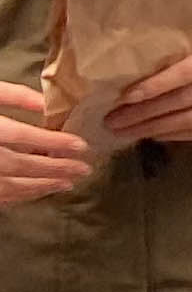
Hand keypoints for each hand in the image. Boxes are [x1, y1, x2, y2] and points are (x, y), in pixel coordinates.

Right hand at [0, 81, 92, 205]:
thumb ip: (12, 95)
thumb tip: (45, 104)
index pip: (22, 136)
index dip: (54, 142)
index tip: (82, 146)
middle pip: (20, 165)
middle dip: (54, 169)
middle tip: (83, 170)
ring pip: (9, 187)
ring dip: (40, 187)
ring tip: (67, 184)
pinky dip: (18, 196)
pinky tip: (35, 191)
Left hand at [101, 28, 191, 144]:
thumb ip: (177, 56)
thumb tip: (129, 79)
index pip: (185, 73)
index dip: (152, 87)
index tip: (122, 99)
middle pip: (186, 101)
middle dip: (146, 113)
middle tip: (115, 121)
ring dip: (156, 129)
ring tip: (128, 132)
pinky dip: (177, 135)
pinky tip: (155, 134)